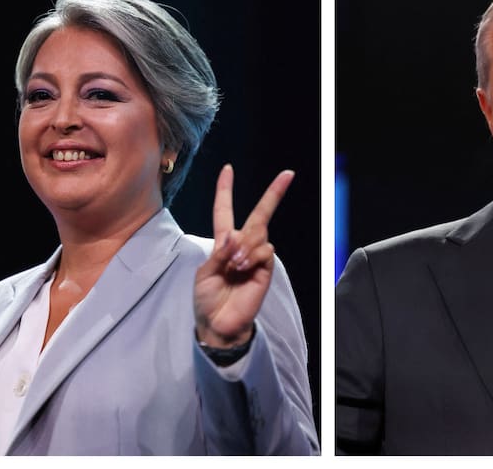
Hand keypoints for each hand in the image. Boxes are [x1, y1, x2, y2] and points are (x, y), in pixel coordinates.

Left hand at [194, 164, 294, 347]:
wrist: (218, 324)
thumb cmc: (207, 299)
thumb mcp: (204, 272)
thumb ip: (219, 252)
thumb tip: (235, 236)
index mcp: (223, 243)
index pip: (224, 211)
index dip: (225, 190)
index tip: (228, 169)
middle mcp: (242, 246)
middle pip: (260, 215)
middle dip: (274, 194)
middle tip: (288, 174)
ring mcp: (256, 257)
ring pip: (259, 235)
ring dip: (244, 247)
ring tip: (234, 267)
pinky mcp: (265, 269)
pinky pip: (265, 250)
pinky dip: (252, 256)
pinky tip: (242, 268)